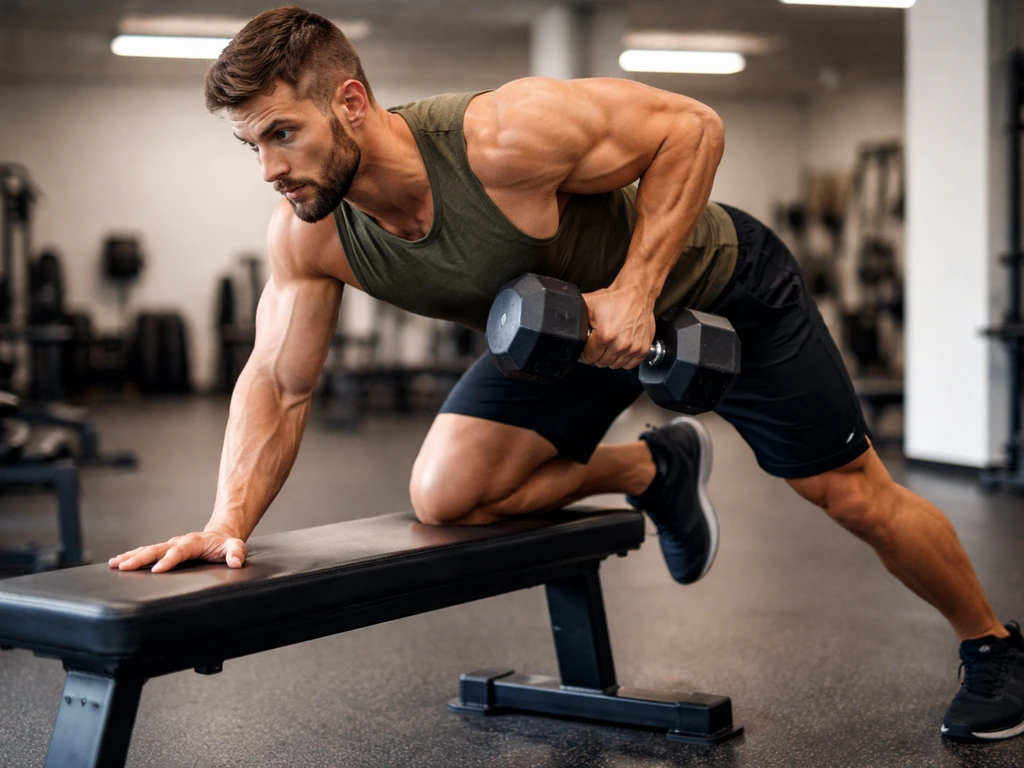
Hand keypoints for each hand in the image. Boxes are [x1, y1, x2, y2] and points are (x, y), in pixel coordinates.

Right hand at [108, 527, 246, 572]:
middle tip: (124, 566)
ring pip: (147, 550)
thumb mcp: (235, 546)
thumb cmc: (226, 544)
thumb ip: (236, 553)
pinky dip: (131, 556)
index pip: (179, 552)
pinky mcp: (164, 550)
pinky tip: (117, 563)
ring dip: (131, 556)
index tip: (157, 570)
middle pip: (156, 549)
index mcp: (193, 543)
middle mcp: (178, 542)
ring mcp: (169, 545)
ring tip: (114, 564)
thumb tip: (236, 562)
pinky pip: (146, 552)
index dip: (169, 560)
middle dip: (140, 558)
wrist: (219, 535)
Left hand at [580, 284, 655, 368]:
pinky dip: (625, 359)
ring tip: (612, 344)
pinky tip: (622, 348)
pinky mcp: (642, 349)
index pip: (589, 358)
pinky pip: (629, 365)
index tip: (590, 345)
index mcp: (604, 336)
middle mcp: (619, 344)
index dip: (587, 351)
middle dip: (599, 354)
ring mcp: (632, 348)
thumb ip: (576, 317)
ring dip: (611, 358)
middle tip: (601, 343)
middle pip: (601, 363)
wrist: (636, 294)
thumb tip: (563, 324)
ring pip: (615, 365)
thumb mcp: (589, 305)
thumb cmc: (614, 299)